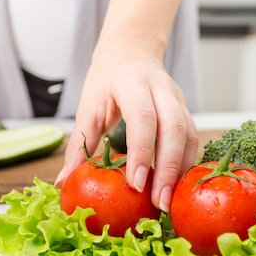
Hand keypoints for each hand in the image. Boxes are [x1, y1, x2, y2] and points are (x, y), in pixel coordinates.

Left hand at [56, 46, 198, 212]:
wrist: (130, 53)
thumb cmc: (105, 82)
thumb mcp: (87, 107)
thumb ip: (78, 145)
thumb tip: (63, 182)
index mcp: (131, 83)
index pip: (142, 117)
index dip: (141, 151)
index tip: (136, 184)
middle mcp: (161, 88)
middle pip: (173, 128)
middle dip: (167, 169)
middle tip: (158, 203)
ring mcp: (178, 98)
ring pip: (189, 135)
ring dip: (180, 171)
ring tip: (168, 201)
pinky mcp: (186, 110)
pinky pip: (193, 139)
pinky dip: (186, 164)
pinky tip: (176, 186)